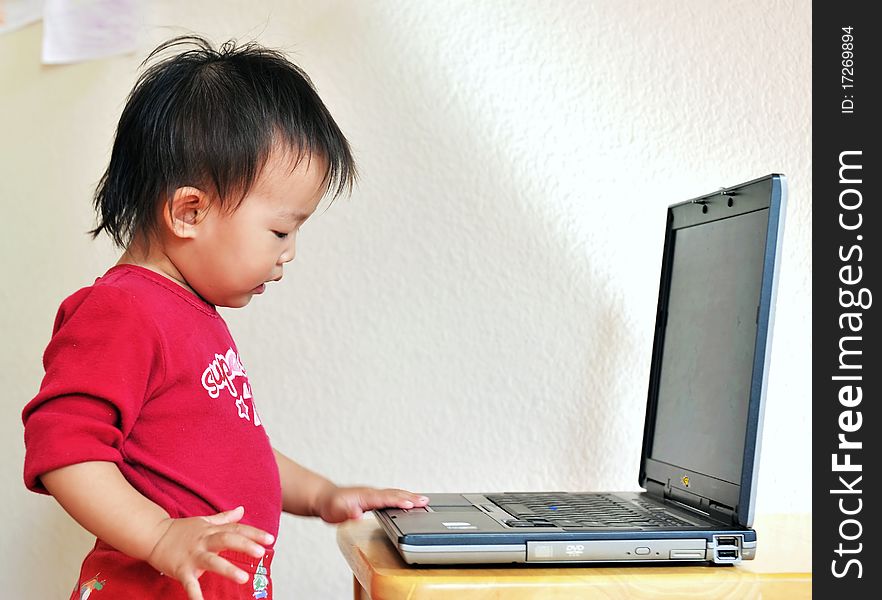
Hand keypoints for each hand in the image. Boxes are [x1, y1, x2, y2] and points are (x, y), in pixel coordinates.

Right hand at [146, 506, 273, 599]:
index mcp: (212, 530)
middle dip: (244, 545)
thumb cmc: (182, 531)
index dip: (254, 533)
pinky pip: (190, 584)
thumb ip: (224, 518)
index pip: (236, 529)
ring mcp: (193, 556)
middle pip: (227, 540)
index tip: (270, 539)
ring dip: (228, 569)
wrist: (153, 535)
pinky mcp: (182, 570)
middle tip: (261, 552)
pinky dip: (196, 595)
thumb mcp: (204, 521)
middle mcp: (204, 541)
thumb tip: (242, 509)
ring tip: (244, 578)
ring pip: (212, 561)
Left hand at [314, 486, 428, 522]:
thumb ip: (346, 513)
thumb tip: (356, 514)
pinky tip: (408, 500)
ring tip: (423, 500)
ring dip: (409, 496)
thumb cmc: (330, 506)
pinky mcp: (373, 497)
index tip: (413, 504)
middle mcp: (371, 493)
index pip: (386, 499)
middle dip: (411, 497)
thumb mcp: (334, 512)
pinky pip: (391, 496)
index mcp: (365, 496)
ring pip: (394, 494)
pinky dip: (402, 497)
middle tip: (426, 501)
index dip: (399, 502)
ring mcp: (373, 494)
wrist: (325, 498)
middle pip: (394, 494)